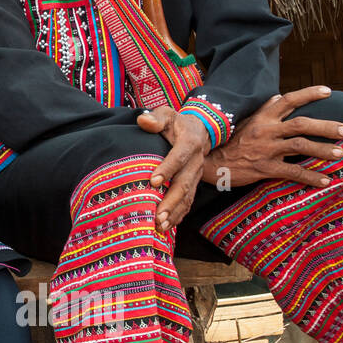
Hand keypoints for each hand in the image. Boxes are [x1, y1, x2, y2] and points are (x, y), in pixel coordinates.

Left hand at [139, 105, 209, 231]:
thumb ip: (155, 118)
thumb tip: (143, 120)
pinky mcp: (194, 185)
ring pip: (187, 197)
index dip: (168, 169)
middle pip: (184, 183)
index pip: (179, 156)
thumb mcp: (166, 113)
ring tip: (160, 226)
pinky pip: (188, 202)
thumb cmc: (175, 123)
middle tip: (157, 215)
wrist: (198, 131)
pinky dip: (178, 216)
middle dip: (171, 201)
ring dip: (174, 213)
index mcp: (189, 142)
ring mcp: (196, 176)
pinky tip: (167, 228)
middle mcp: (196, 162)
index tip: (153, 181)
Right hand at [200, 86, 342, 189]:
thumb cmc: (228, 141)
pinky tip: (325, 180)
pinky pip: (293, 171)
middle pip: (301, 124)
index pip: (288, 100)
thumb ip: (264, 110)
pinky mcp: (264, 168)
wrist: (209, 163)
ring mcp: (266, 149)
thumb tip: (278, 96)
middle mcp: (266, 130)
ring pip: (300, 146)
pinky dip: (311, 176)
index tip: (328, 91)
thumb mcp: (244, 121)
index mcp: (261, 117)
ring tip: (340, 153)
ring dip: (323, 150)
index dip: (308, 94)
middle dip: (325, 127)